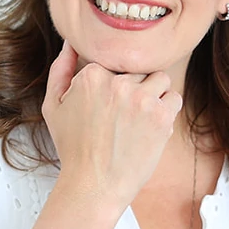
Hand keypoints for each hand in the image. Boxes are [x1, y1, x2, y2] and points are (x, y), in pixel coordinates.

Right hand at [41, 42, 182, 213]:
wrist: (93, 186)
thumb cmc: (73, 148)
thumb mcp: (53, 106)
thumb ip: (60, 69)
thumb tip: (72, 43)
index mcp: (92, 75)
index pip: (115, 63)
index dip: (114, 84)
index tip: (107, 107)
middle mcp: (118, 82)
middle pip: (138, 70)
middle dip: (134, 89)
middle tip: (122, 118)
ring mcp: (142, 98)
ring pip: (160, 79)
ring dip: (154, 94)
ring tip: (139, 118)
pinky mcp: (161, 116)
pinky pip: (174, 97)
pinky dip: (167, 110)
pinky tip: (151, 126)